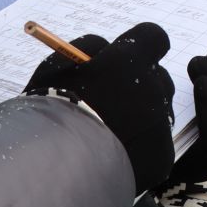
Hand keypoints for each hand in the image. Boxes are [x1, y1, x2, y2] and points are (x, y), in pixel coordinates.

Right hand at [25, 23, 175, 195]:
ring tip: (110, 132)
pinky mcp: (161, 155)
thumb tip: (102, 50)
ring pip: (160, 110)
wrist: (51, 169)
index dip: (140, 49)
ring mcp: (160, 122)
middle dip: (139, 85)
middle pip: (158, 77)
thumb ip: (84, 52)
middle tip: (111, 103)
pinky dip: (139, 147)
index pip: (153, 38)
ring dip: (142, 116)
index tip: (125, 61)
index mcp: (127, 60)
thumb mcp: (55, 69)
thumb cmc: (46, 113)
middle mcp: (152, 87)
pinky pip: (156, 143)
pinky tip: (115, 154)